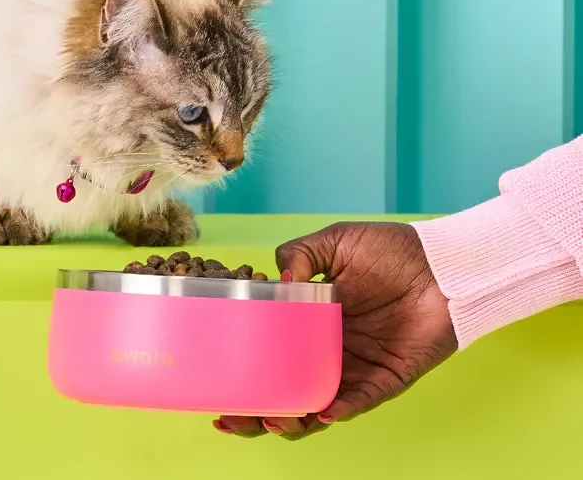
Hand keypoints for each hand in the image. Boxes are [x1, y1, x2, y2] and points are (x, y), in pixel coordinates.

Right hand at [214, 222, 457, 439]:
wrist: (442, 263)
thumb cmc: (390, 249)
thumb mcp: (335, 241)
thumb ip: (301, 254)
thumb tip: (278, 281)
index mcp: (313, 321)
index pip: (274, 352)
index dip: (247, 368)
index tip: (220, 379)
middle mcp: (330, 350)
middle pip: (288, 390)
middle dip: (258, 411)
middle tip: (232, 418)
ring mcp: (356, 367)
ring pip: (317, 407)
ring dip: (294, 420)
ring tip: (274, 419)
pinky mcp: (386, 379)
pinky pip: (359, 402)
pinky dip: (340, 410)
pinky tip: (321, 410)